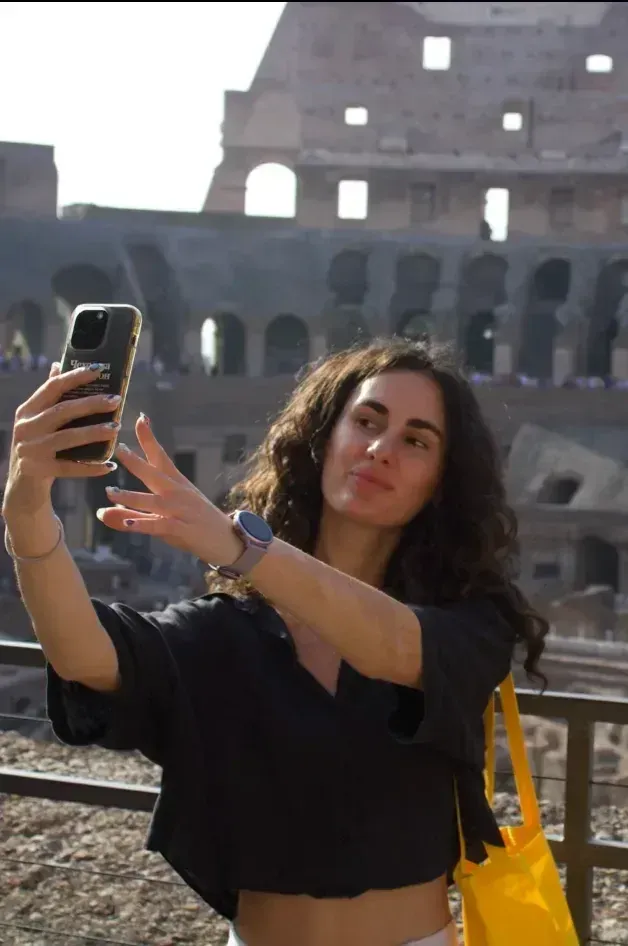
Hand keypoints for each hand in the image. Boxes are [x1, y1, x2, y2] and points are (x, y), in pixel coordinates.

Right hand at [3, 362, 120, 520]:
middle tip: (116, 401)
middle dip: (91, 404)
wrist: (21, 487)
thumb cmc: (37, 447)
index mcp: (27, 411)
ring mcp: (31, 450)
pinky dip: (91, 467)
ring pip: (67, 438)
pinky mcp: (39, 471)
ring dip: (94, 432)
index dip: (76, 377)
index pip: (52, 387)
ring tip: (116, 427)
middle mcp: (26, 428)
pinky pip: (70, 468)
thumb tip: (59, 365)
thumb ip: (48, 396)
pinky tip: (110, 465)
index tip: (99, 369)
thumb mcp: (36, 420)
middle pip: (62, 411)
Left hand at [96, 414, 239, 565]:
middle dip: (136, 462)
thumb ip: (132, 512)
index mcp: (176, 483)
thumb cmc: (194, 523)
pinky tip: (126, 523)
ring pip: (152, 501)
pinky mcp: (181, 529)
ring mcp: (180, 511)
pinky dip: (142, 524)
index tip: (140, 418)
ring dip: (130, 497)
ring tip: (110, 492)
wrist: (226, 540)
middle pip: (155, 474)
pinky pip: (158, 526)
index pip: (160, 457)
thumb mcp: (164, 515)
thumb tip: (101, 512)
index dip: (149, 438)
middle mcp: (178, 493)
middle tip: (119, 449)